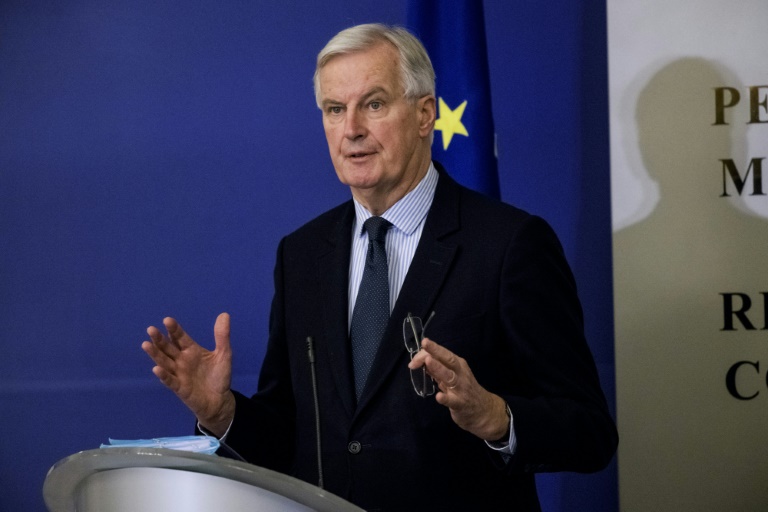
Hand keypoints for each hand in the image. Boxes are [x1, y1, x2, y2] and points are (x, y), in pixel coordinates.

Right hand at [142, 312, 234, 436]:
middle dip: (159, 339)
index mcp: (191, 350)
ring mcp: (179, 374)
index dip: (174, 329)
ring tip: (146, 344)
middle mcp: (182, 360)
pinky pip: (170, 381)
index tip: (167, 320)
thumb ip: (222, 336)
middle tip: (151, 329)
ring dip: (155, 354)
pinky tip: (156, 368)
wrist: (220, 400)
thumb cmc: (219, 376)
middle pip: (168, 348)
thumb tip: (224, 314)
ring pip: (164, 362)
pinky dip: (163, 375)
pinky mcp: (180, 388)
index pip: (180, 337)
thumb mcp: (224, 354)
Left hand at [409, 338, 508, 441]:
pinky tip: (439, 396)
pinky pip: (452, 401)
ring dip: (439, 368)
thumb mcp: (452, 377)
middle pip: (449, 360)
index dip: (431, 349)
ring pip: (450, 377)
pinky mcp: (460, 404)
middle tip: (425, 344)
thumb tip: (420, 360)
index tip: (420, 347)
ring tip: (428, 361)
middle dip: (436, 351)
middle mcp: (461, 374)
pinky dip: (445, 398)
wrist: (484, 410)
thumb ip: (437, 370)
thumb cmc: (465, 390)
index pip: (445, 354)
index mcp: (458, 366)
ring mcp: (461, 389)